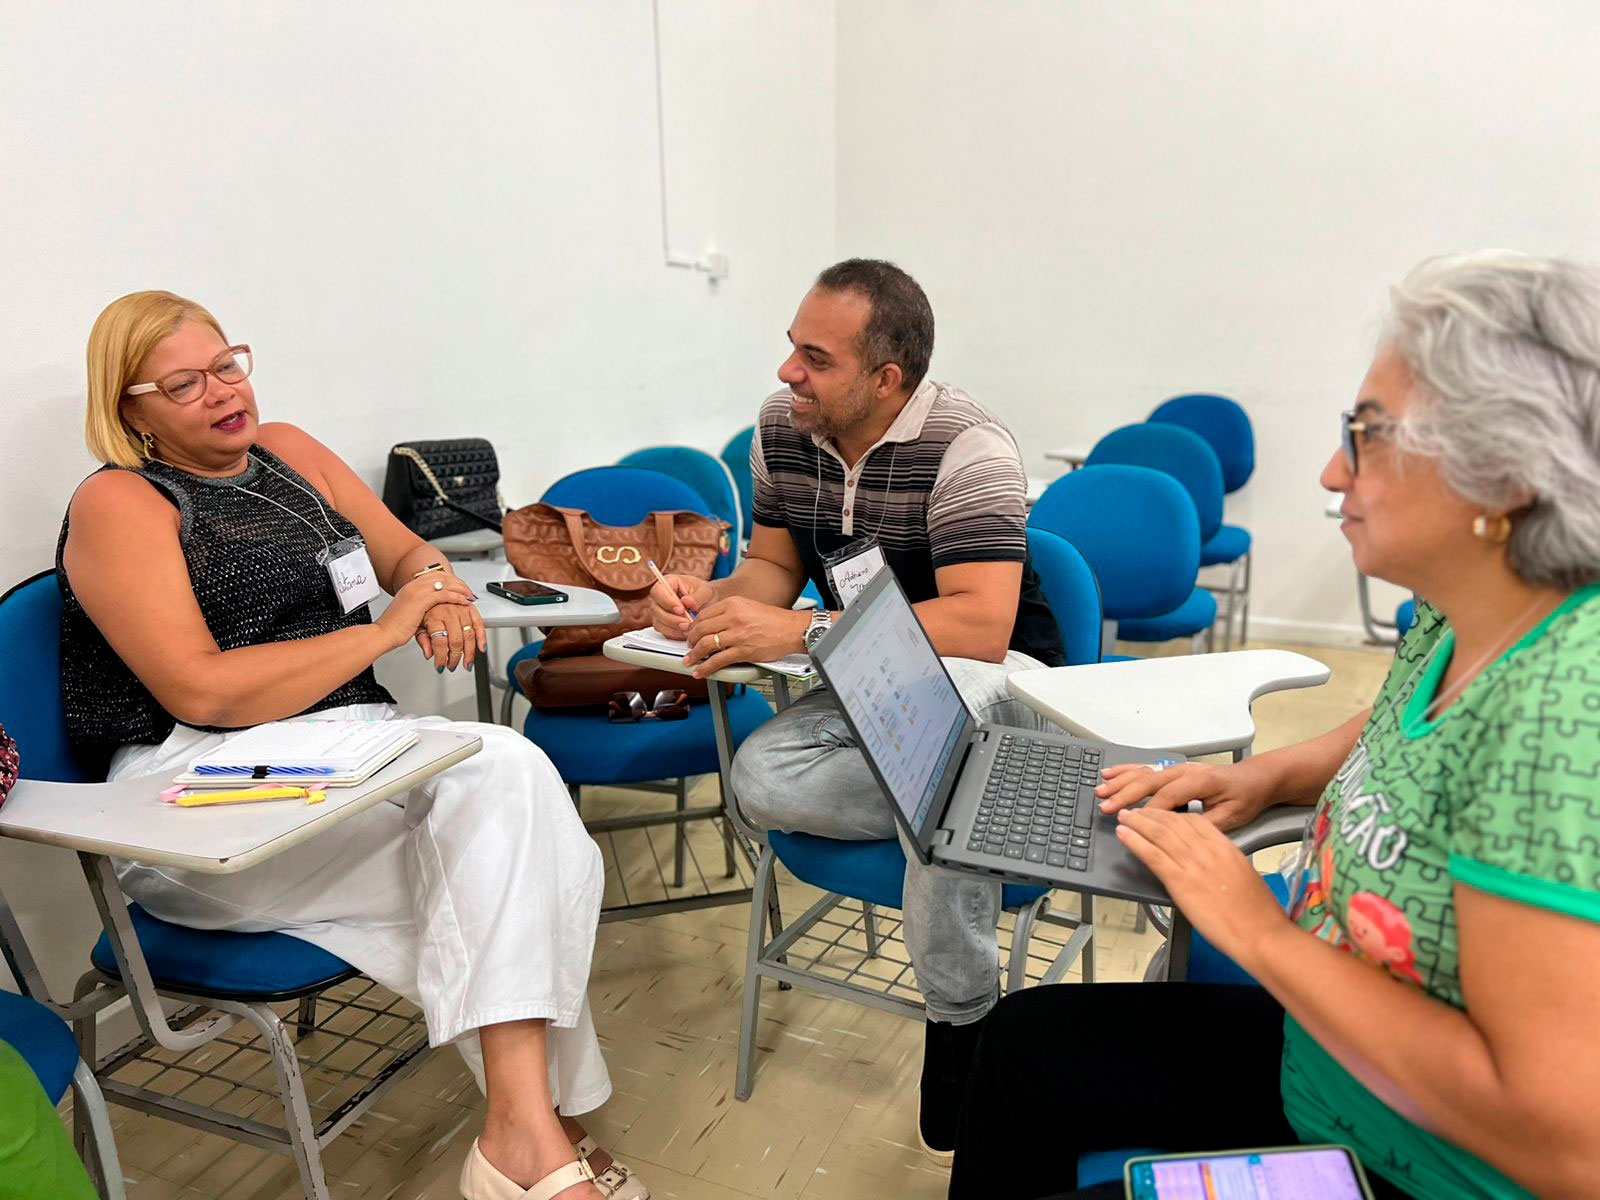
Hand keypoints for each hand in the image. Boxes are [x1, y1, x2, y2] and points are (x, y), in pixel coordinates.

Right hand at [376, 572, 474, 652]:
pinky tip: (464, 602)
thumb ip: (420, 608)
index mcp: (410, 587)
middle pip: (442, 576)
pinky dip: (457, 597)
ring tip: (470, 596)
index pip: (434, 576)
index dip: (450, 580)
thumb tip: (430, 611)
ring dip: (460, 589)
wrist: (384, 633)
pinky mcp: (421, 600)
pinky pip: (444, 594)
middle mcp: (414, 586)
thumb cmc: (394, 627)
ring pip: (445, 584)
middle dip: (458, 582)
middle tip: (468, 590)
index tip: (459, 586)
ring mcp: (417, 591)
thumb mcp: (409, 613)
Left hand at [414, 597, 486, 671]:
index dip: (440, 658)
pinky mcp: (470, 608)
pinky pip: (479, 624)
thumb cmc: (424, 609)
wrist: (430, 591)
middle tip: (452, 666)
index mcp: (434, 617)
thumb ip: (423, 640)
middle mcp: (449, 612)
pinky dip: (482, 638)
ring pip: (469, 636)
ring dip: (469, 653)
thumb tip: (429, 654)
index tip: (440, 667)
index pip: (439, 643)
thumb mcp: (418, 625)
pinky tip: (482, 648)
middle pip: (456, 641)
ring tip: (467, 663)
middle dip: (455, 658)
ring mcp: (461, 610)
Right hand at [649, 573, 716, 637]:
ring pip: (658, 622)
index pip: (658, 591)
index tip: (681, 609)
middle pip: (655, 609)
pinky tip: (685, 632)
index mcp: (669, 582)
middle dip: (671, 618)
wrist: (709, 605)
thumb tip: (687, 601)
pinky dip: (674, 634)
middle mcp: (661, 597)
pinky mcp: (663, 623)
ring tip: (688, 628)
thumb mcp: (706, 592)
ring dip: (673, 628)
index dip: (667, 601)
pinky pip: (663, 631)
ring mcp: (660, 611)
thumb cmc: (706, 594)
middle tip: (686, 623)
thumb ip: (697, 597)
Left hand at [683, 596, 809, 677]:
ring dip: (693, 655)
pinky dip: (705, 668)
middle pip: (700, 629)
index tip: (690, 634)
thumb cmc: (773, 620)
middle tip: (688, 647)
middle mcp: (733, 617)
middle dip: (690, 641)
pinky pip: (717, 660)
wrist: (792, 629)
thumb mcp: (747, 607)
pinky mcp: (743, 651)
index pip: (703, 615)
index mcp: (732, 604)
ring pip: (705, 645)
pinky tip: (700, 671)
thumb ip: (728, 613)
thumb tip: (710, 624)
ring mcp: (737, 634)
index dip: (692, 627)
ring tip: (689, 661)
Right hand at [1096, 759, 1271, 832]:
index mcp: (1200, 782)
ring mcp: (1177, 769)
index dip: (1149, 811)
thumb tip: (1180, 833)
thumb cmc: (1244, 797)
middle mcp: (1185, 772)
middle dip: (1125, 794)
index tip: (1133, 824)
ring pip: (1144, 773)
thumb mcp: (1232, 816)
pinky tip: (1111, 774)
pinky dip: (1126, 771)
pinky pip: (1146, 768)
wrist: (1254, 779)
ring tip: (1101, 789)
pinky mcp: (1173, 770)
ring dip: (1120, 782)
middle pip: (1149, 781)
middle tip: (1106, 807)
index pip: (1168, 797)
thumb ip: (1205, 824)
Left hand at [1115, 805, 1289, 968]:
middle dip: (1152, 814)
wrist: (1260, 933)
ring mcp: (1193, 865)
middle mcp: (1208, 850)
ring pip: (1159, 834)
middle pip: (1173, 823)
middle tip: (1137, 811)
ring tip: (1125, 817)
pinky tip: (1124, 834)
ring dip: (1138, 822)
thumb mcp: (1243, 874)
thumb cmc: (1257, 912)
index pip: (1194, 821)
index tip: (1161, 814)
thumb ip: (1223, 862)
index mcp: (1225, 847)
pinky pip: (1153, 855)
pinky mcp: (1180, 882)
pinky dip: (1135, 842)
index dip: (1172, 815)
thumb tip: (1209, 862)